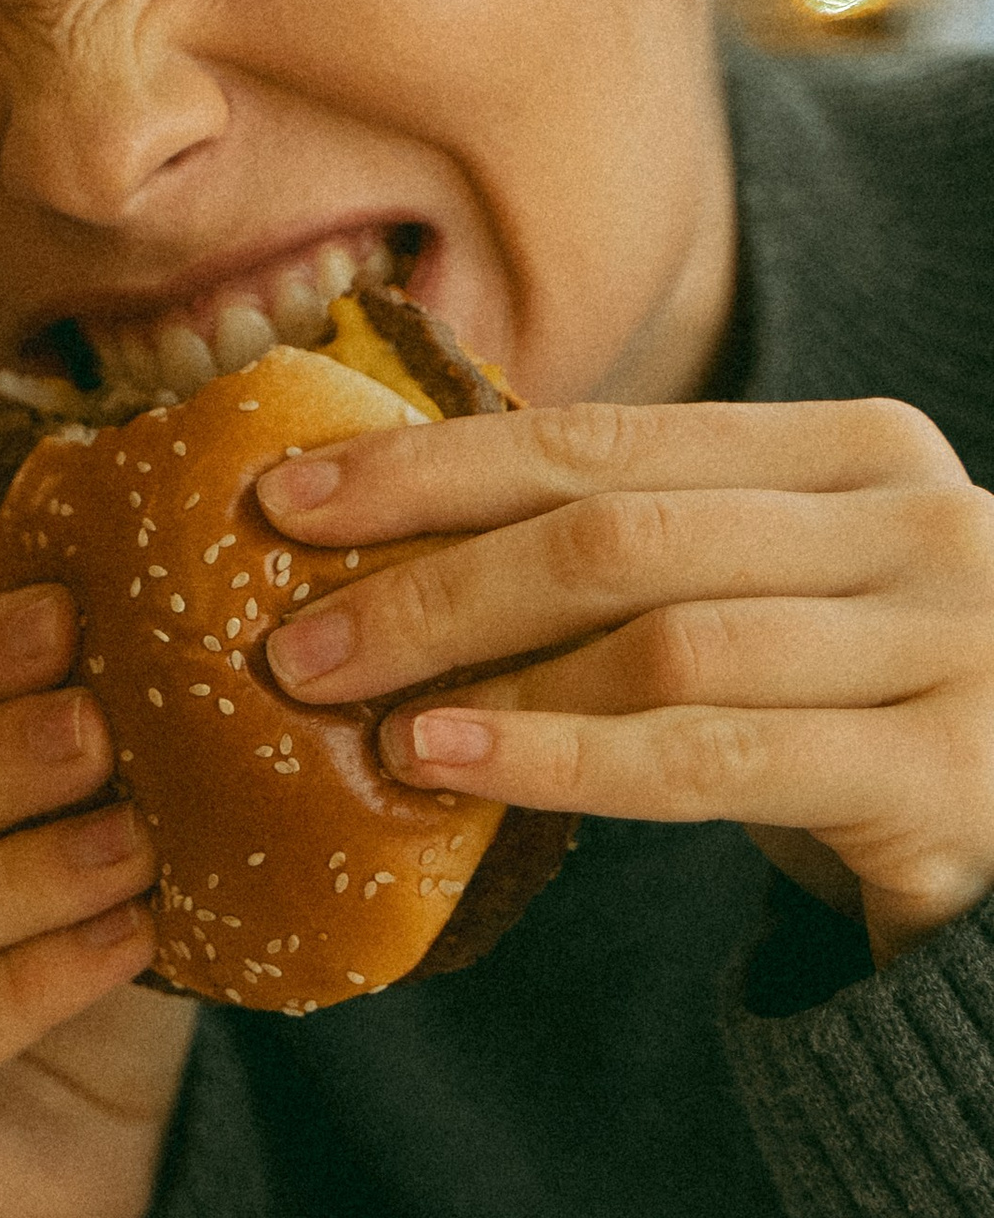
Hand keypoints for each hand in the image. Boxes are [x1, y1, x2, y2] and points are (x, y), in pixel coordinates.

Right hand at [0, 586, 193, 1217]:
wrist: (104, 1151)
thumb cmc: (85, 957)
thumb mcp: (94, 823)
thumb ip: (87, 737)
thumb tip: (158, 616)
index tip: (72, 617)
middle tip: (101, 731)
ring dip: (16, 871)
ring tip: (135, 846)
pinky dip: (29, 982)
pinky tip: (126, 941)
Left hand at [259, 393, 993, 967]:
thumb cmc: (866, 720)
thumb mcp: (776, 601)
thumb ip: (648, 549)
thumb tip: (395, 532)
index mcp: (861, 452)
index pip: (609, 439)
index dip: (436, 465)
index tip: (289, 500)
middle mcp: (917, 529)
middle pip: (618, 533)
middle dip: (430, 580)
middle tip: (289, 639)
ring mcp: (943, 648)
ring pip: (658, 640)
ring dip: (480, 672)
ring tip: (352, 711)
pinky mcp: (939, 777)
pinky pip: (709, 755)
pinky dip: (562, 759)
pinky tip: (451, 763)